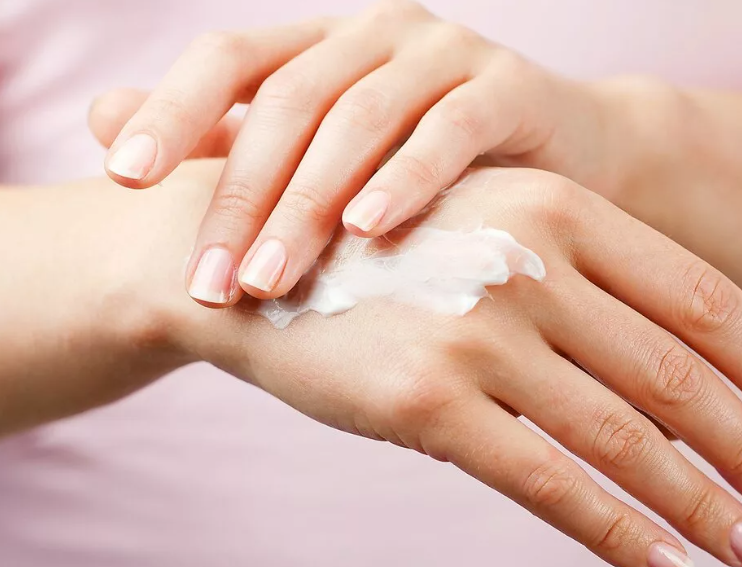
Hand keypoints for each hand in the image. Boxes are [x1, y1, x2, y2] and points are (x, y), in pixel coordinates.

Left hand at [96, 0, 595, 305]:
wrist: (566, 155)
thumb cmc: (436, 171)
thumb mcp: (330, 159)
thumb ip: (229, 143)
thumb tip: (100, 127)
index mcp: (323, 47)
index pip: (229, 59)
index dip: (171, 109)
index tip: (122, 178)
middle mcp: (374, 35)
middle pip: (288, 101)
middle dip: (242, 195)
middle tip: (213, 282)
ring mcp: (444, 53)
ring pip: (359, 116)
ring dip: (311, 201)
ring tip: (273, 277)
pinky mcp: (508, 87)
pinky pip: (450, 129)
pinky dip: (407, 178)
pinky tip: (372, 229)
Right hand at [129, 161, 741, 566]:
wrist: (257, 262)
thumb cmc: (387, 254)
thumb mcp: (491, 236)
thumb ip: (584, 287)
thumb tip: (687, 379)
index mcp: (559, 212)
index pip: (706, 300)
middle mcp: (529, 263)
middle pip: (680, 375)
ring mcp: (477, 332)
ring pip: (625, 437)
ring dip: (702, 502)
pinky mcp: (426, 401)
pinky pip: (549, 483)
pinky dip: (617, 531)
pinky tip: (665, 562)